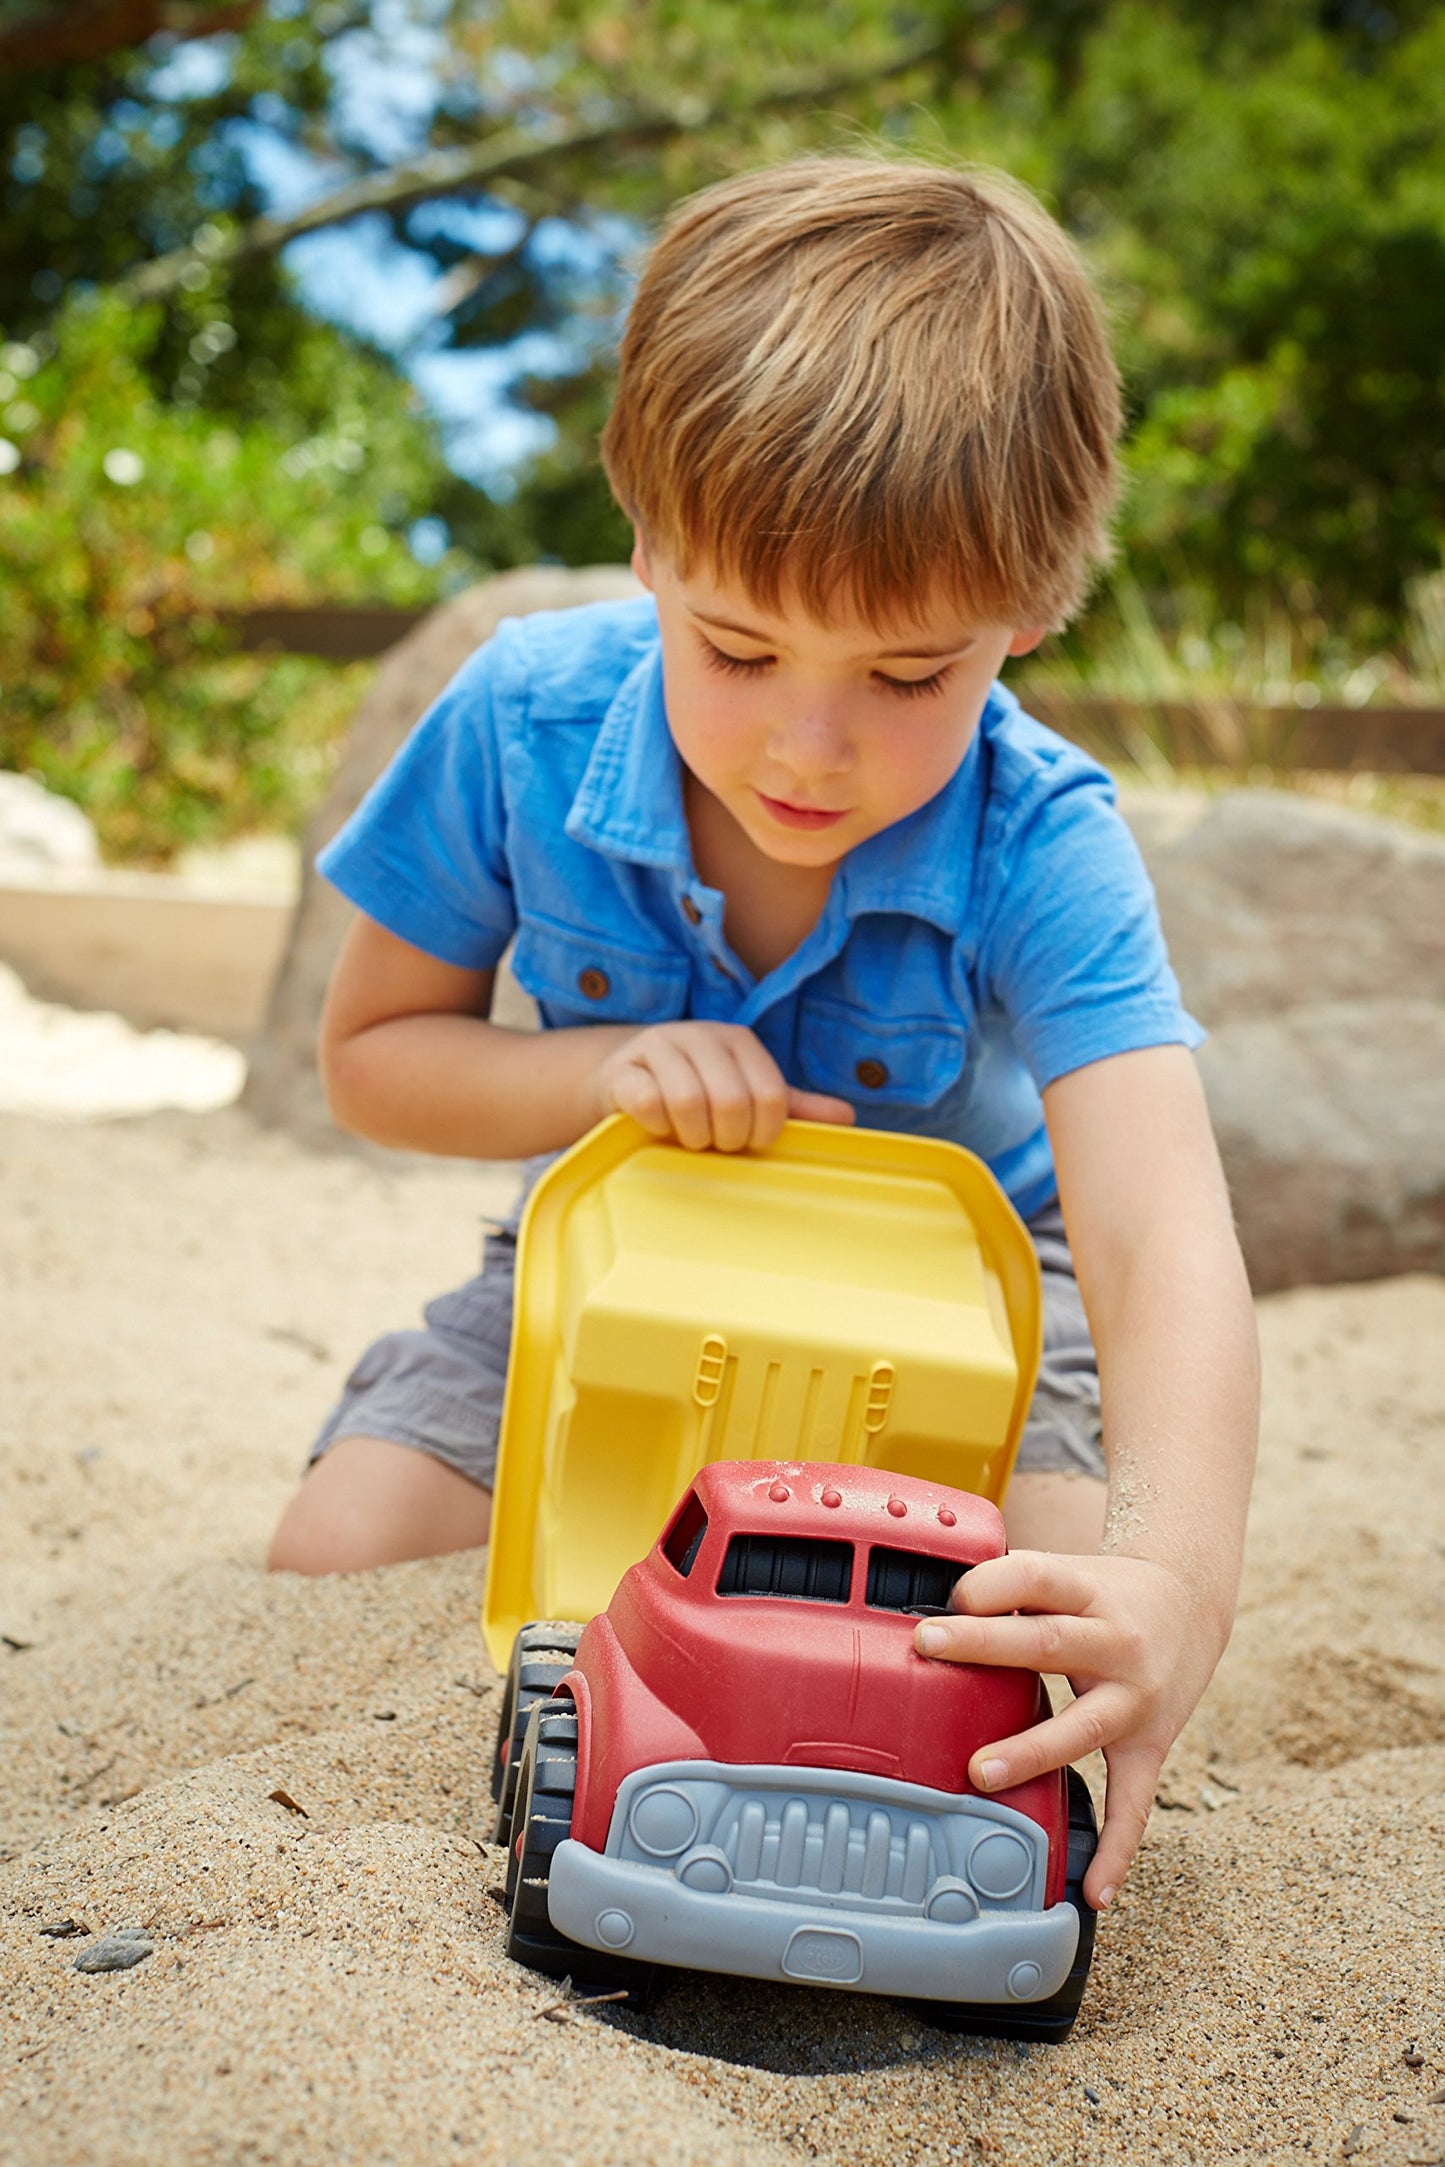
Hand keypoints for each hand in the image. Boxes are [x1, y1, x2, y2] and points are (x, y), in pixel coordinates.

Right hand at [597, 1020, 853, 1150]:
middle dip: (727, 1137)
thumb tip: (848, 1119)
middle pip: (731, 1101)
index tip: (751, 1142)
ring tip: (691, 1139)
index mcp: (740, 1041)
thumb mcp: (747, 1093)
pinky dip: (657, 1127)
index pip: (770, 1095)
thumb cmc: (699, 1090)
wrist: (628, 1076)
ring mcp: (659, 1047)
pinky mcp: (623, 1068)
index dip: (764, 1132)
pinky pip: (647, 1104)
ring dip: (692, 1137)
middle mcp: (701, 1035)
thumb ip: (793, 1106)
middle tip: (717, 1144)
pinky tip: (659, 1127)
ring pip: (688, 1103)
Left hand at [913, 1549, 1226, 1909]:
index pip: (1037, 1576)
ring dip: (1031, 1749)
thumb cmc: (1105, 1592)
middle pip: (1048, 1641)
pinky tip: (1094, 1891)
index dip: (992, 1584)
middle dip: (986, 1644)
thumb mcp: (1066, 1571)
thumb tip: (933, 1609)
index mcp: (1088, 1590)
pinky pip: (1135, 1803)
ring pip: (1083, 1724)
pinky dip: (1118, 1850)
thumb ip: (1011, 1589)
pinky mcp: (1150, 1745)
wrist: (1190, 1604)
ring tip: (979, 1772)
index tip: (951, 1595)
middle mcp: (1116, 1642)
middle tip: (927, 1646)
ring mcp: (1136, 1698)